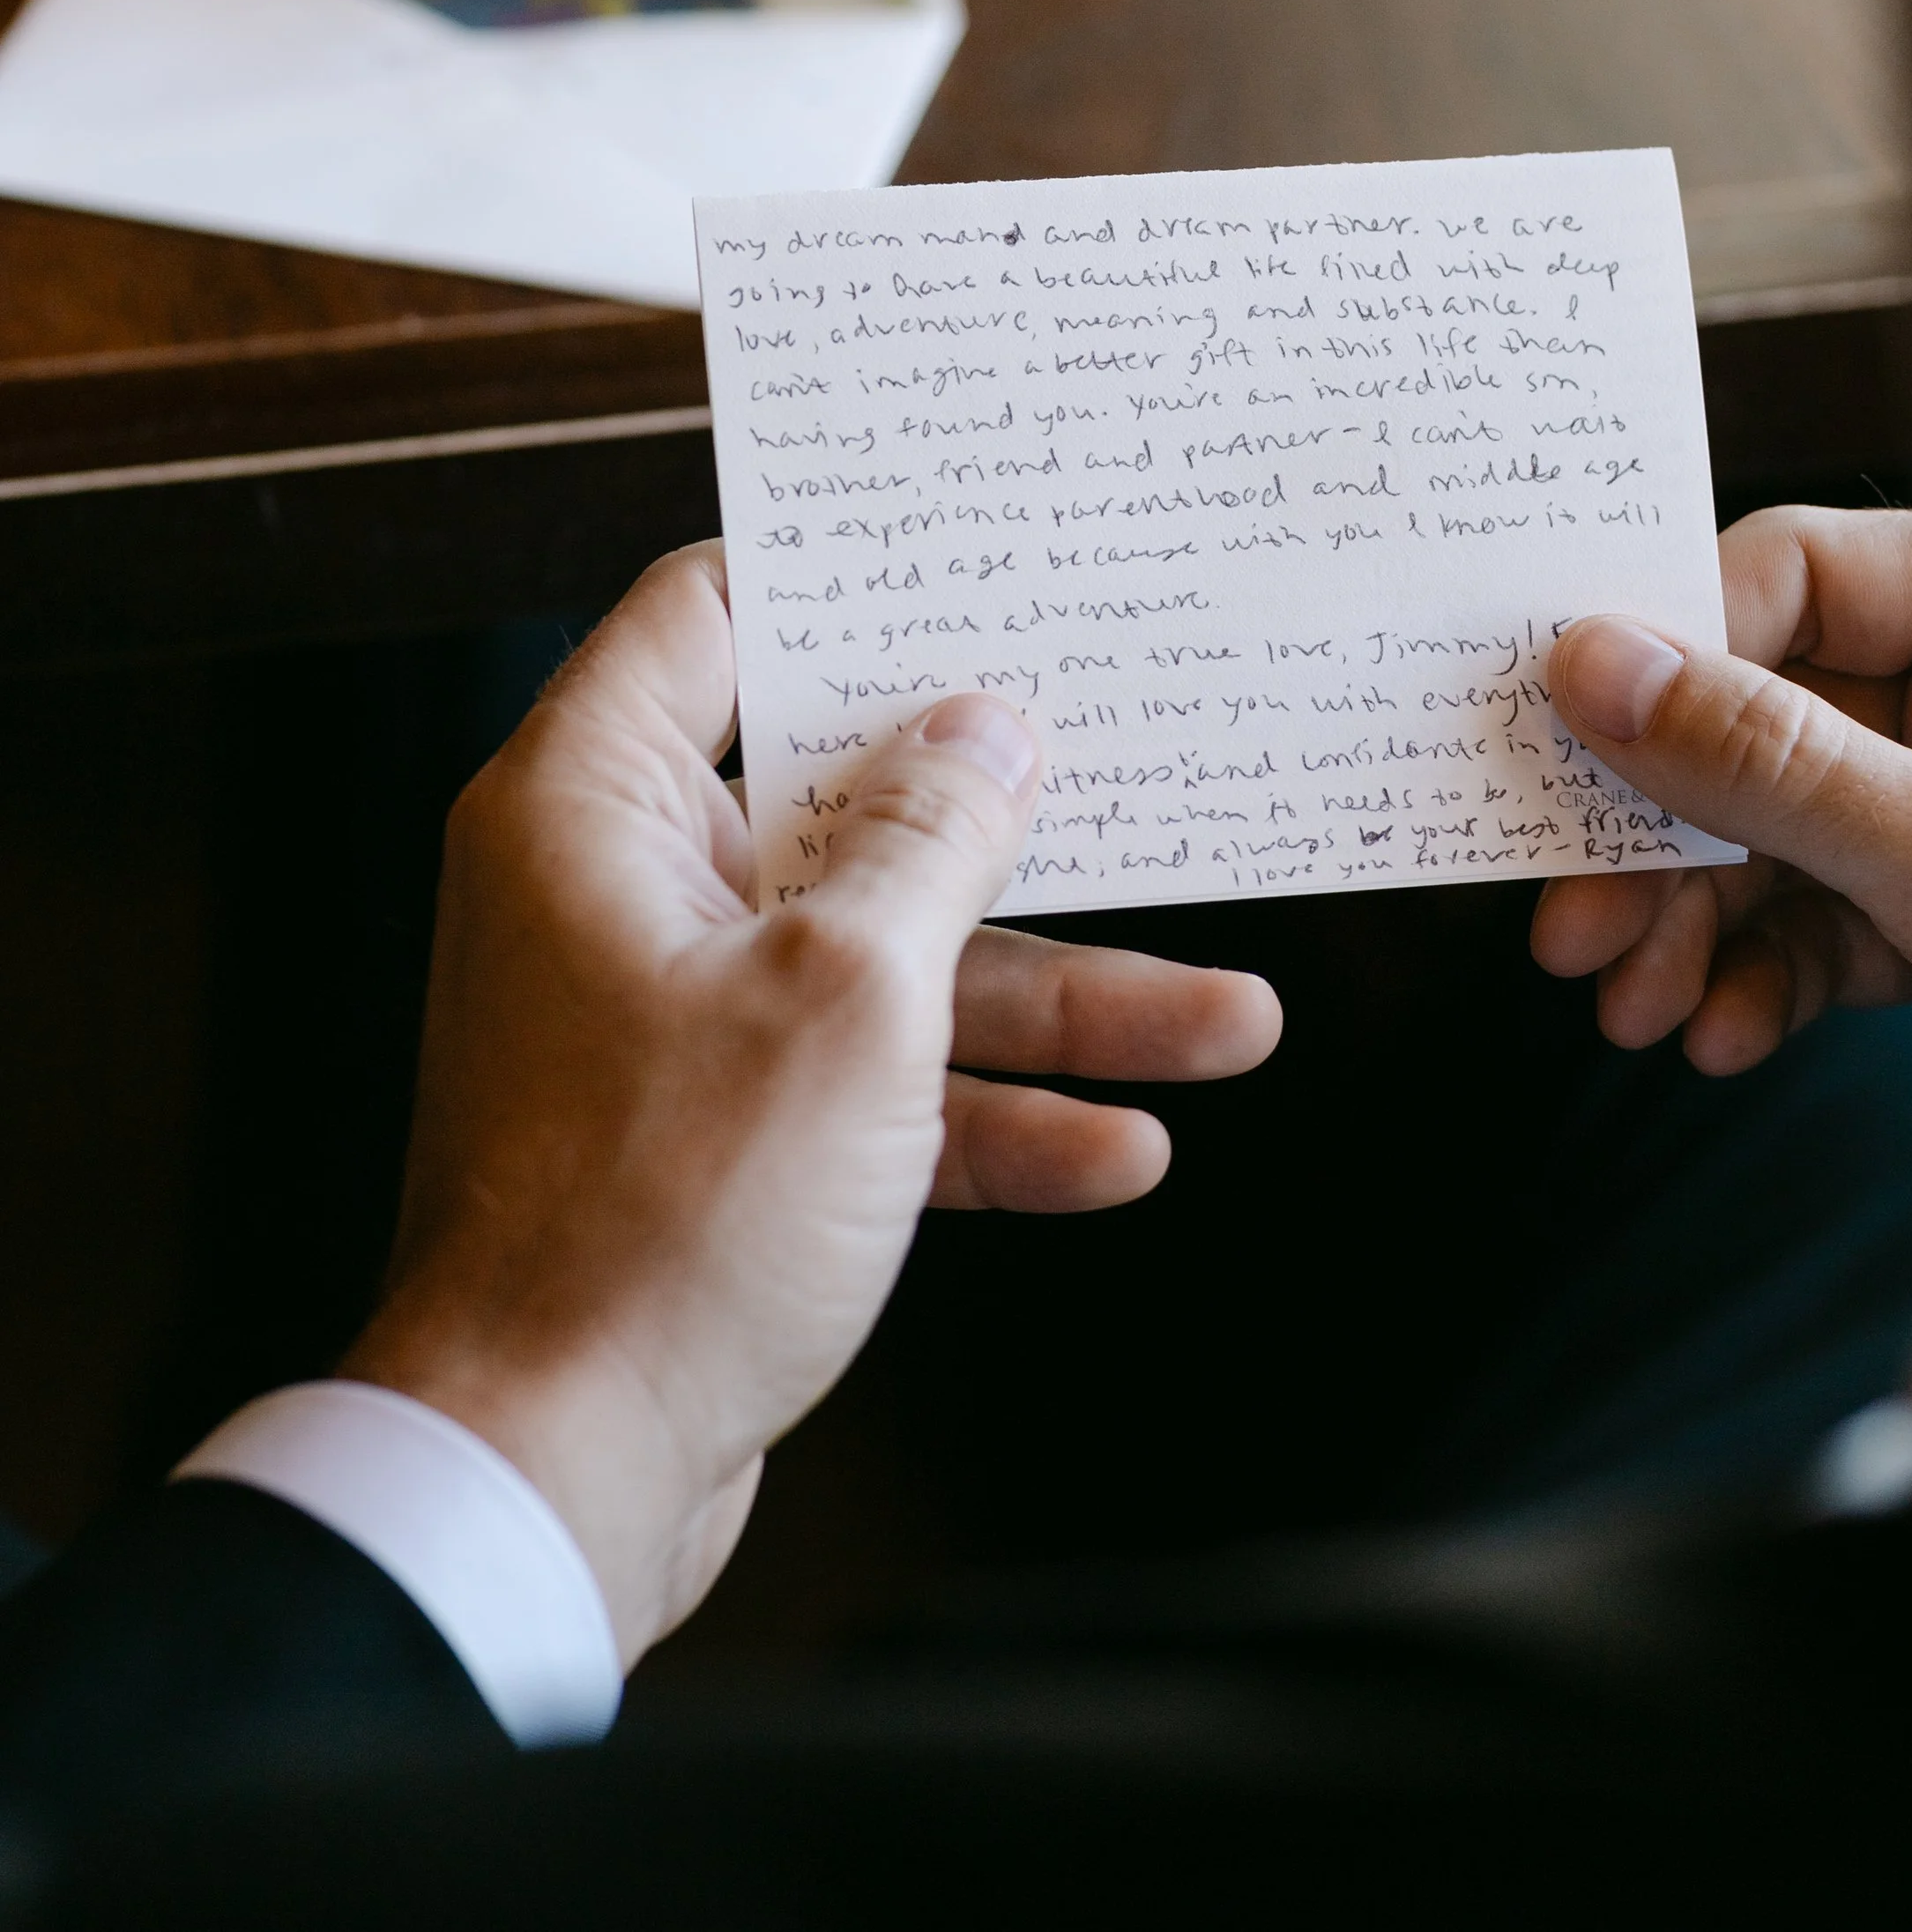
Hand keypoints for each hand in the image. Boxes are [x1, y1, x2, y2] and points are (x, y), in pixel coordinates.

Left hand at [345, 543, 1279, 1662]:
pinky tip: (1125, 1148)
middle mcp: (625, 895)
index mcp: (597, 808)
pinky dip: (989, 1116)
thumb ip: (933, 839)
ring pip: (892, 965)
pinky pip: (876, 1089)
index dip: (846, 578)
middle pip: (847, 804)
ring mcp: (677, 1022)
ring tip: (1232, 1019)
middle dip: (1018, 824)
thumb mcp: (847, 993)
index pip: (714, 616)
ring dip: (1057, 999)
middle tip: (1143, 765)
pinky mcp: (723, 1141)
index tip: (977, 560)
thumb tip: (988, 729)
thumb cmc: (657, 1216)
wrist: (550, 1480)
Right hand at [1529, 506, 1911, 1139]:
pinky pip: (1806, 924)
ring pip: (1761, 832)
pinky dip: (1749, 981)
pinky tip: (1723, 1037)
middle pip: (1749, 715)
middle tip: (1575, 918)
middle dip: (1659, 832)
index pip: (1787, 576)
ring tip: (1633, 1006)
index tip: (1565, 737)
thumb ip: (1772, 761)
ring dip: (1684, 924)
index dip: (1666, 653)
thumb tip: (1598, 665)